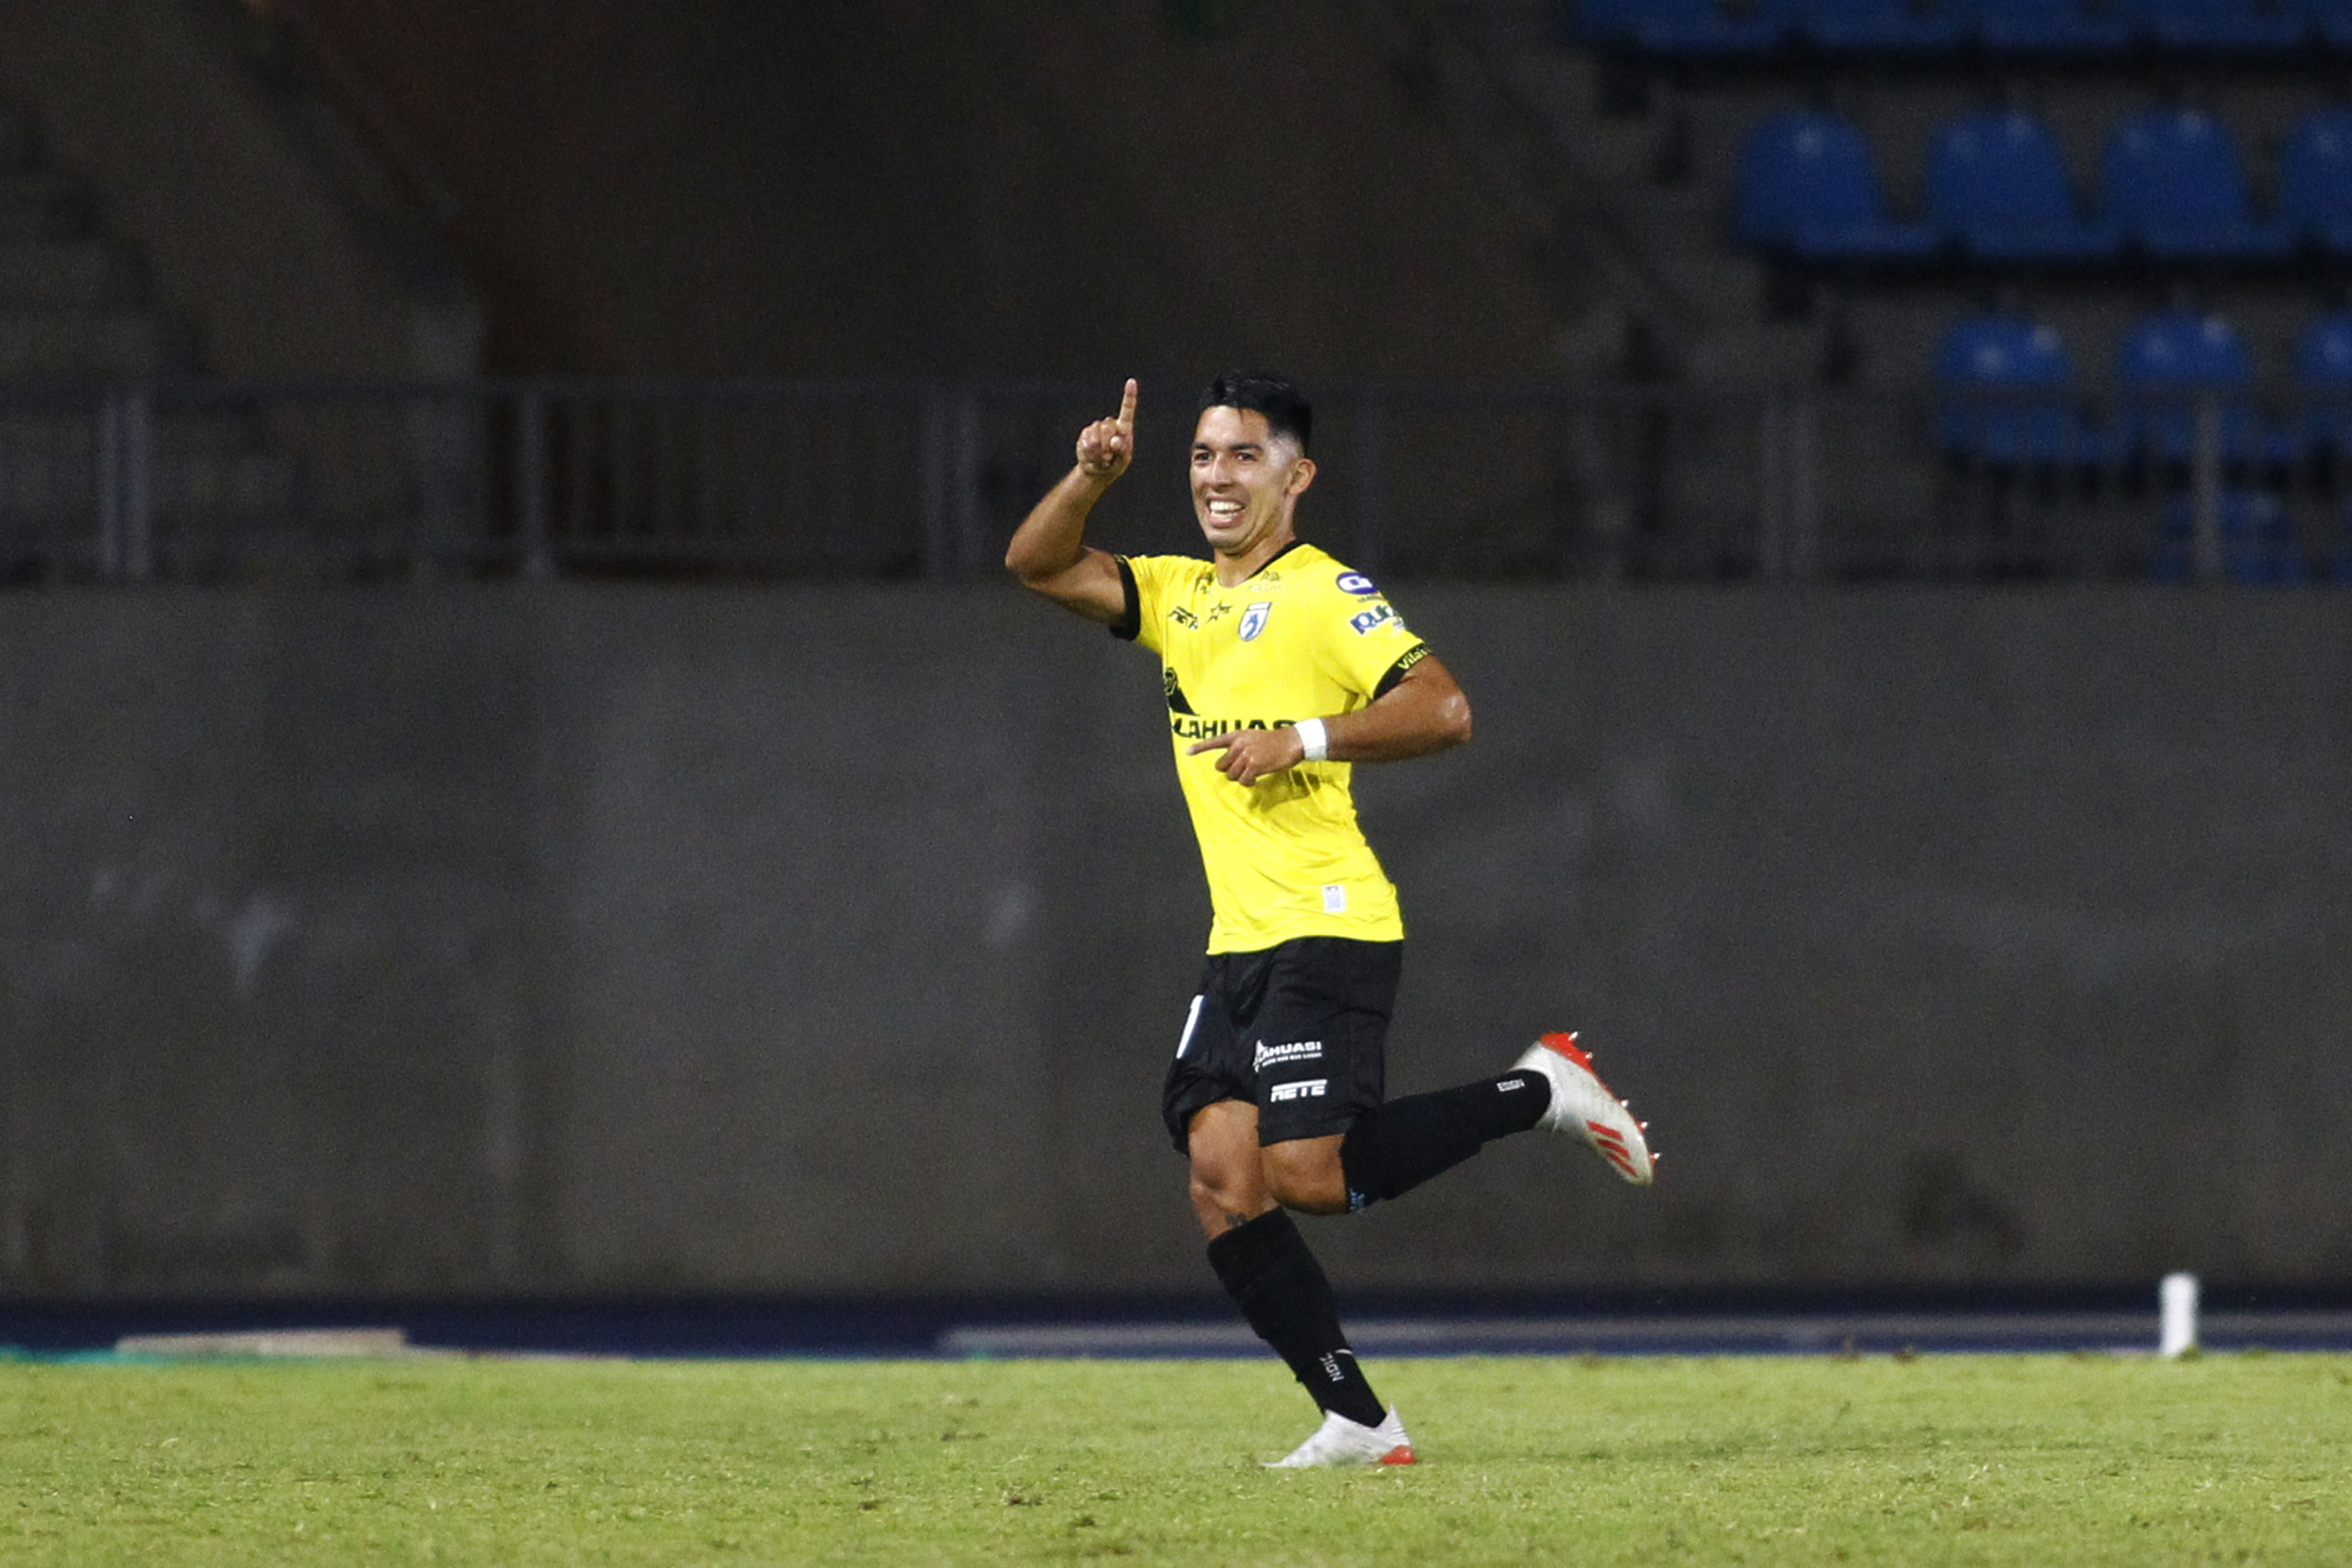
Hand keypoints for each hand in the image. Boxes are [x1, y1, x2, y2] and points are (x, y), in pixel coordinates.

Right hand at [1075, 379, 1137, 481]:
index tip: (1132, 381)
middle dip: (1107, 445)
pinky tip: (1093, 457)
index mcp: (1124, 427)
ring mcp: (1096, 428)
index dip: (1129, 395)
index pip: (1127, 409)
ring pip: (1095, 436)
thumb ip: (1122, 451)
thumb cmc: (1115, 463)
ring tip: (1102, 458)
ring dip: (1098, 452)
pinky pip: (1086, 442)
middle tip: (1109, 457)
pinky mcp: (1085, 434)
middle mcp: (1110, 424)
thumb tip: (1115, 441)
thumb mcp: (1123, 461)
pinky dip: (1090, 454)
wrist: (1099, 470)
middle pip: (1107, 427)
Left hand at [1187, 725, 1305, 784]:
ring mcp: (1246, 754)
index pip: (1214, 741)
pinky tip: (1255, 780)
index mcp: (1237, 735)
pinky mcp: (1254, 765)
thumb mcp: (1253, 737)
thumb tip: (1230, 764)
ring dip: (1240, 778)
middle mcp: (1239, 744)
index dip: (1200, 748)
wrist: (1291, 742)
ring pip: (1231, 775)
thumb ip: (1239, 746)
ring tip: (1251, 774)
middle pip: (1221, 766)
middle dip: (1229, 771)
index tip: (1187, 752)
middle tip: (1242, 770)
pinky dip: (1248, 783)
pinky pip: (1243, 780)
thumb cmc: (1273, 742)